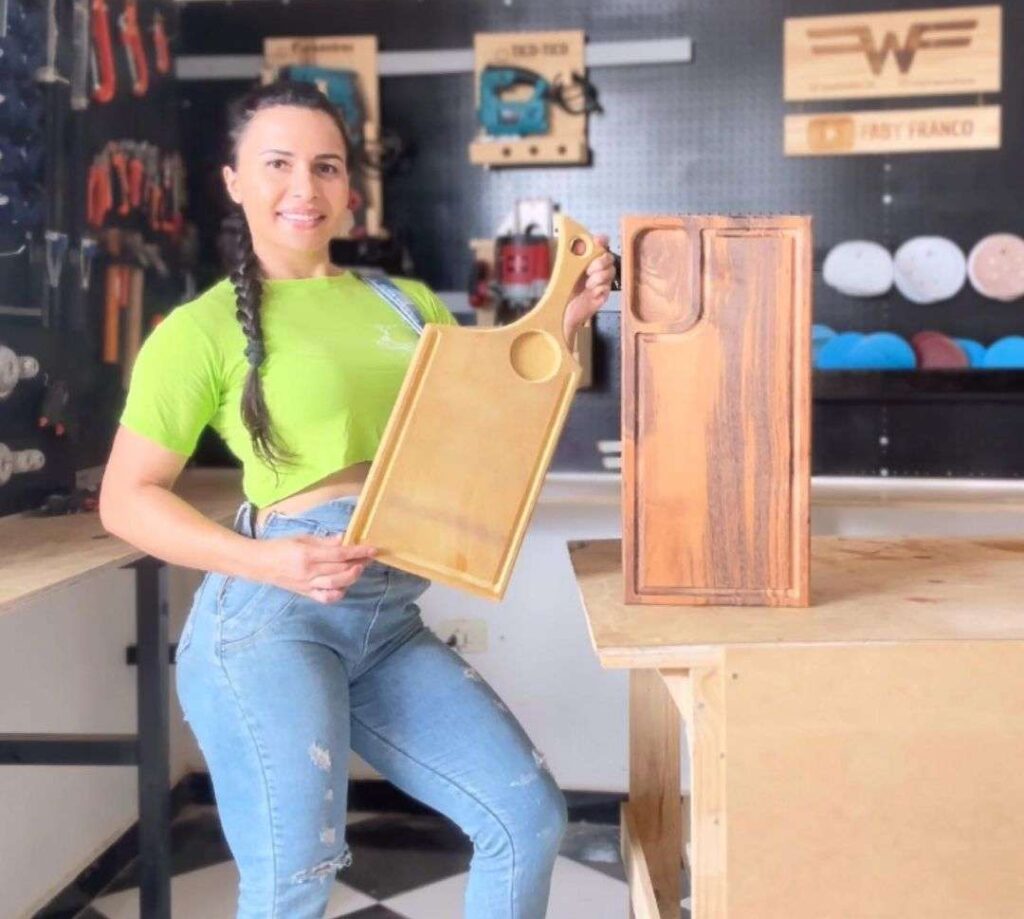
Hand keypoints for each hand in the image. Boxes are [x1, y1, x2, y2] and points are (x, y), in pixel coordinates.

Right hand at [254, 533, 376, 603]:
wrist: (259, 564)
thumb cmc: (280, 547)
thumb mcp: (302, 538)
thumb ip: (324, 541)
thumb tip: (344, 539)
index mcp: (308, 555)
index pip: (339, 554)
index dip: (358, 552)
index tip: (372, 549)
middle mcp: (309, 572)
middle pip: (340, 570)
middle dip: (358, 564)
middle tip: (368, 557)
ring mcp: (307, 585)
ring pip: (336, 585)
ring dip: (351, 577)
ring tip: (358, 568)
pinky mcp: (305, 594)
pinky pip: (325, 598)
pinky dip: (338, 594)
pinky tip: (344, 585)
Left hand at [563, 234, 614, 346]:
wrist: (561, 313)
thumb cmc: (561, 292)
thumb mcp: (562, 270)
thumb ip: (570, 254)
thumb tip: (577, 241)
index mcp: (585, 260)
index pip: (599, 244)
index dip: (601, 241)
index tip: (599, 241)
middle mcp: (595, 269)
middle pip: (608, 257)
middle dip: (600, 261)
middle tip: (589, 269)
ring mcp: (601, 282)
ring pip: (610, 271)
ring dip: (598, 276)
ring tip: (587, 284)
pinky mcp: (603, 294)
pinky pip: (607, 286)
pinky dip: (599, 288)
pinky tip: (590, 292)